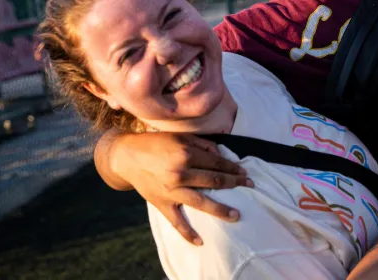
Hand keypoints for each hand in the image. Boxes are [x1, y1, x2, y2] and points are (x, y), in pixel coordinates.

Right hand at [109, 132, 252, 244]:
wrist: (127, 157)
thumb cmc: (155, 143)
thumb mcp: (180, 136)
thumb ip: (202, 144)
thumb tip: (221, 154)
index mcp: (186, 154)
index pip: (217, 163)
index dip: (233, 168)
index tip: (244, 172)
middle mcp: (181, 173)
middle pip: (215, 181)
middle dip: (235, 183)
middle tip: (250, 186)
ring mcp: (172, 191)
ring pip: (203, 203)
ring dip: (221, 210)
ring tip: (236, 215)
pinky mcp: (163, 203)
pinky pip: (177, 222)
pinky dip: (188, 233)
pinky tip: (200, 241)